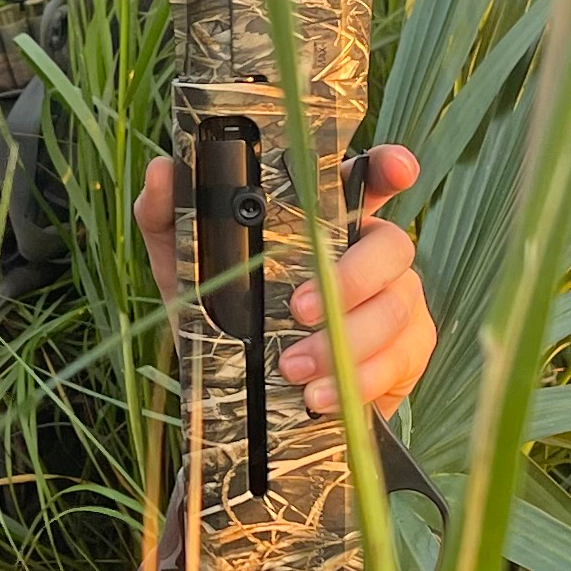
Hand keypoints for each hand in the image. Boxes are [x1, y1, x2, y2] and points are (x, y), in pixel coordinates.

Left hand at [133, 141, 437, 420]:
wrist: (249, 402)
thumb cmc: (224, 320)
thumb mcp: (186, 272)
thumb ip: (169, 219)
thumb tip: (162, 171)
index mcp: (327, 221)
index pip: (368, 180)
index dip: (389, 168)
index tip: (399, 169)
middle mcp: (371, 253)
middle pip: (391, 245)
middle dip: (350, 277)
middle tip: (298, 310)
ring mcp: (397, 299)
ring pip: (394, 306)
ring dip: (344, 341)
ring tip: (292, 368)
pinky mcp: (408, 349)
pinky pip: (398, 358)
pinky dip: (357, 380)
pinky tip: (319, 397)